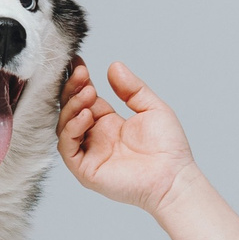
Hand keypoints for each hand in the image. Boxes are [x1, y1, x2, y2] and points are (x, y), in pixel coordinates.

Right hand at [55, 58, 198, 215]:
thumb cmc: (169, 148)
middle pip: (71, 110)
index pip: (85, 99)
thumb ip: (132, 88)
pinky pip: (67, 148)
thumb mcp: (152, 107)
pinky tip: (86, 115)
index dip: (79, 81)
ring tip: (88, 92)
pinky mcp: (86, 169)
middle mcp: (95, 137)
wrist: (174, 177)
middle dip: (72, 89)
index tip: (78, 62)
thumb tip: (114, 66)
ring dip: (72, 106)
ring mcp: (89, 153)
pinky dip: (71, 129)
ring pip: (64, 126)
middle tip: (80, 73)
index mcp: (108, 123)